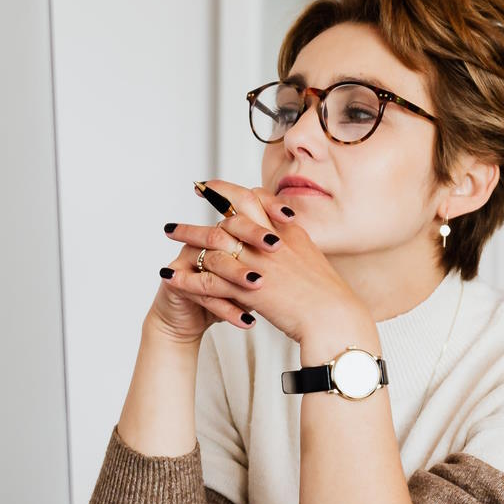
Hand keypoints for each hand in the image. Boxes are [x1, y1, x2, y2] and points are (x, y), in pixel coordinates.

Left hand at [157, 180, 365, 344]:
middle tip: (192, 189)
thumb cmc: (327, 297)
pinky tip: (170, 276)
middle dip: (206, 202)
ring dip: (188, 235)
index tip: (212, 184)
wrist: (334, 318)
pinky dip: (187, 277)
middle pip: (230, 213)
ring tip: (169, 232)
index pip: (255, 198)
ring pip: (214, 243)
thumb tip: (282, 234)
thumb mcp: (310, 259)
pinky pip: (208, 280)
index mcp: (287, 232)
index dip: (231, 189)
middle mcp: (270, 241)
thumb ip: (292, 243)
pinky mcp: (247, 289)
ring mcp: (258, 263)